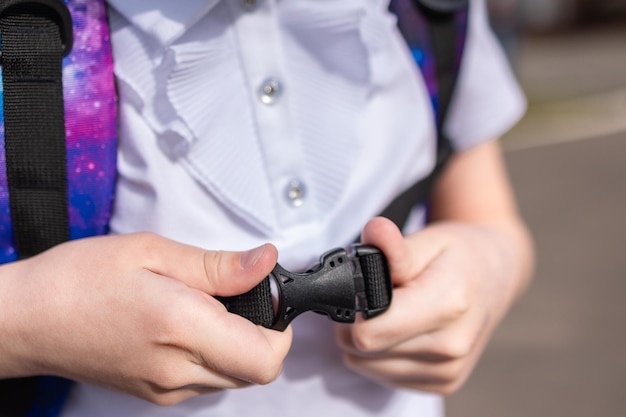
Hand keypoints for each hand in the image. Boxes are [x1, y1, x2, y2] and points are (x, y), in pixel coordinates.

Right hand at [0, 233, 291, 404]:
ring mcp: (166, 389)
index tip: (268, 298)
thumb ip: (217, 265)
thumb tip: (265, 261)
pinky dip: (214, 356)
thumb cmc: (81, 278)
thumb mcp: (152, 252)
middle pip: (256, 372)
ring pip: (234, 378)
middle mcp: (178, 370)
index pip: (265, 357)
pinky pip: (207, 382)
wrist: (28, 319)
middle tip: (241, 298)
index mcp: (180, 327)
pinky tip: (188, 326)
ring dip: (239, 346)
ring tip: (209, 308)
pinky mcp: (156, 395)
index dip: (280, 329)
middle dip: (264, 335)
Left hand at [336, 216, 528, 393]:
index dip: (352, 309)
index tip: (358, 289)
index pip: (369, 332)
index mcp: (447, 304)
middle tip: (373, 295)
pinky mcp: (443, 384)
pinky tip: (401, 329)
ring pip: (365, 365)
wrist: (496, 278)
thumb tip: (374, 232)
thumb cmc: (458, 255)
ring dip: (366, 339)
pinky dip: (380, 354)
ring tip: (391, 310)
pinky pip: (382, 375)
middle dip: (354, 321)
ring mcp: (448, 371)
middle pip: (361, 350)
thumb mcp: (429, 239)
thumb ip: (394, 245)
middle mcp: (450, 346)